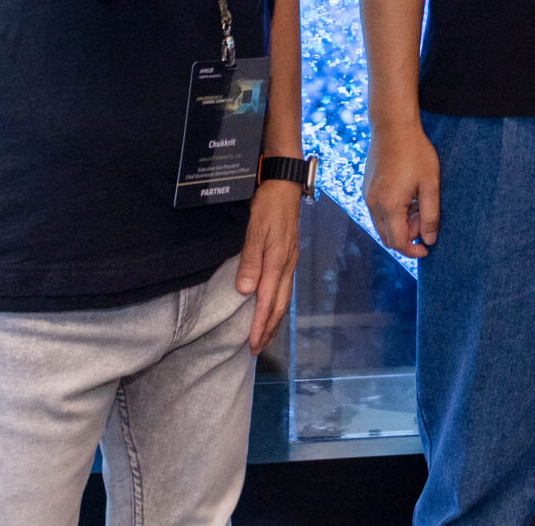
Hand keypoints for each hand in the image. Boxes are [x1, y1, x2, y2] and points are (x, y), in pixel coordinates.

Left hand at [236, 181, 301, 350]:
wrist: (285, 186)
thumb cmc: (269, 206)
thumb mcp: (255, 230)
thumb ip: (251, 260)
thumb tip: (245, 291)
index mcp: (278, 262)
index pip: (267, 300)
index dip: (259, 324)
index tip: (252, 343)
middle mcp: (286, 266)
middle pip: (279, 305)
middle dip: (268, 329)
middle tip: (256, 349)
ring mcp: (289, 262)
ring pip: (283, 299)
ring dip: (274, 320)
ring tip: (265, 336)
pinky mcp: (288, 257)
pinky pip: (283, 289)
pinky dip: (277, 305)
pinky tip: (272, 308)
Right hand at [363, 117, 439, 259]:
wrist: (393, 126)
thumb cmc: (415, 152)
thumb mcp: (430, 184)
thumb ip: (430, 215)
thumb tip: (429, 240)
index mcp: (389, 205)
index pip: (398, 242)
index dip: (412, 250)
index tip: (427, 249)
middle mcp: (373, 204)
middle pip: (388, 237)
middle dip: (408, 236)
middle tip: (425, 218)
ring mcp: (367, 196)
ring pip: (382, 224)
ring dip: (400, 224)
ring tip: (418, 203)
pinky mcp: (367, 188)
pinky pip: (378, 211)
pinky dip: (393, 213)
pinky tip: (408, 195)